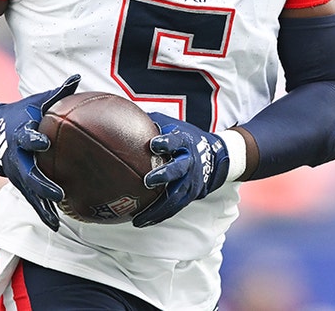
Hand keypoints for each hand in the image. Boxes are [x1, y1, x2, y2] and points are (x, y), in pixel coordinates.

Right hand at [0, 75, 79, 230]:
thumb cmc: (21, 112)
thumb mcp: (36, 101)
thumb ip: (58, 93)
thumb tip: (77, 78)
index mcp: (21, 134)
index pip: (27, 137)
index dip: (35, 139)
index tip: (44, 142)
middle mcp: (17, 156)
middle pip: (28, 173)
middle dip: (42, 184)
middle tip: (58, 193)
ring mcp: (16, 172)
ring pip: (29, 193)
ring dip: (42, 207)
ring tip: (55, 223)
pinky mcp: (18, 182)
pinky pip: (31, 199)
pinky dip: (42, 210)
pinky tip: (54, 224)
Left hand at [132, 112, 229, 227]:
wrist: (216, 155)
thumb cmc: (183, 137)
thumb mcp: (171, 124)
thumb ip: (150, 121)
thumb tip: (119, 113)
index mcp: (184, 141)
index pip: (176, 140)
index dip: (166, 142)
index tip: (154, 144)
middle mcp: (189, 161)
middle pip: (179, 169)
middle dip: (164, 175)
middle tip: (147, 181)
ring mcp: (191, 181)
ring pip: (176, 195)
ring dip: (158, 207)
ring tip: (139, 217)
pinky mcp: (191, 195)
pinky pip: (174, 208)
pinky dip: (159, 215)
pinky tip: (142, 222)